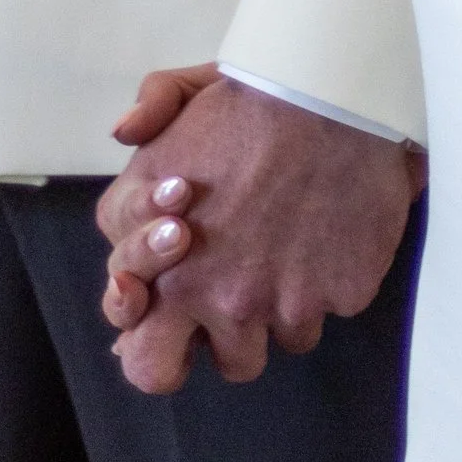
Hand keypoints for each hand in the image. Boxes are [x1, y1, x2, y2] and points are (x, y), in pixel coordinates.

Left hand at [95, 69, 418, 393]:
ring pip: (262, 349)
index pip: (127, 318)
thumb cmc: (261, 96)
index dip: (150, 305)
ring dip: (270, 312)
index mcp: (155, 250)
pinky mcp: (334, 299)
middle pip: (161, 371)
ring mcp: (274, 304)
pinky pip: (324, 314)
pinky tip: (329, 234)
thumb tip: (124, 131)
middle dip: (179, 353)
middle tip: (212, 316)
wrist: (338, 97)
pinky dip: (327, 284)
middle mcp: (205, 291)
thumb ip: (150, 110)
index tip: (178, 273)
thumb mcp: (186, 90)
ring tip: (287, 252)